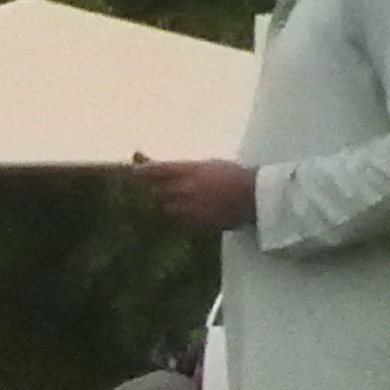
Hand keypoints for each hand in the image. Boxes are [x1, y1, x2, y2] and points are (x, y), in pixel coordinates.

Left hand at [138, 157, 256, 231]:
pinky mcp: (196, 224)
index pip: (158, 170)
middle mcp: (185, 189)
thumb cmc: (236, 176)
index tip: (133, 170)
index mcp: (190, 170)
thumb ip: (189, 170)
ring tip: (170, 202)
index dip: (143, 170)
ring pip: (165, 208)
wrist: (257, 196)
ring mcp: (190, 208)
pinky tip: (183, 214)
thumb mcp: (211, 165)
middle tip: (146, 189)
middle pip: (156, 191)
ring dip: (164, 205)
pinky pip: (179, 221)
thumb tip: (171, 172)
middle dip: (151, 190)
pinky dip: (177, 217)